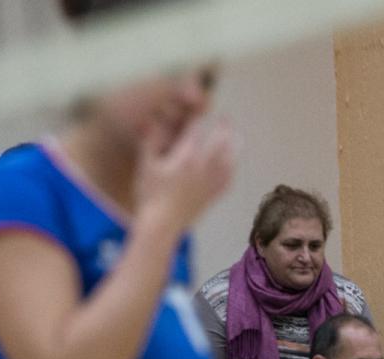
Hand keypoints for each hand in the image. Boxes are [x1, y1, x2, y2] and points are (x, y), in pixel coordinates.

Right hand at [134, 116, 234, 234]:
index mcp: (186, 157)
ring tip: (237, 136)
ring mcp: (212, 182)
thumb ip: (151, 141)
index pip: (196, 130)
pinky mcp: (215, 195)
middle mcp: (204, 168)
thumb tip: (153, 120)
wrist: (162, 225)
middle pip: (220, 141)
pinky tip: (233, 162)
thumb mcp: (146, 165)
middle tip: (226, 117)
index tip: (202, 108)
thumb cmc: (150, 194)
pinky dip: (232, 166)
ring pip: (230, 159)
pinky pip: (229, 177)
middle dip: (224, 127)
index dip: (199, 117)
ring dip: (234, 145)